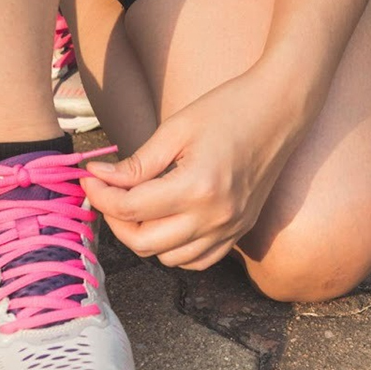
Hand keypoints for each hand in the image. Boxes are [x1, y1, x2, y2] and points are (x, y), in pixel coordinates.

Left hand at [81, 66, 315, 269]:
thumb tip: (100, 178)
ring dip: (144, 237)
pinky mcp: (240, 231)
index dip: (101, 195)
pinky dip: (174, 250)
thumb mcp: (176, 129)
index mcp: (197, 187)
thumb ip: (137, 163)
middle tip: (107, 193)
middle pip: (144, 242)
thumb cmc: (228, 109)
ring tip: (136, 206)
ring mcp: (231, 228)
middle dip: (115, 220)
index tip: (90, 178)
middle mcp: (215, 217)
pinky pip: (197, 261)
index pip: (131, 208)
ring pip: (168, 259)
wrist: (281, 109)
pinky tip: (166, 222)